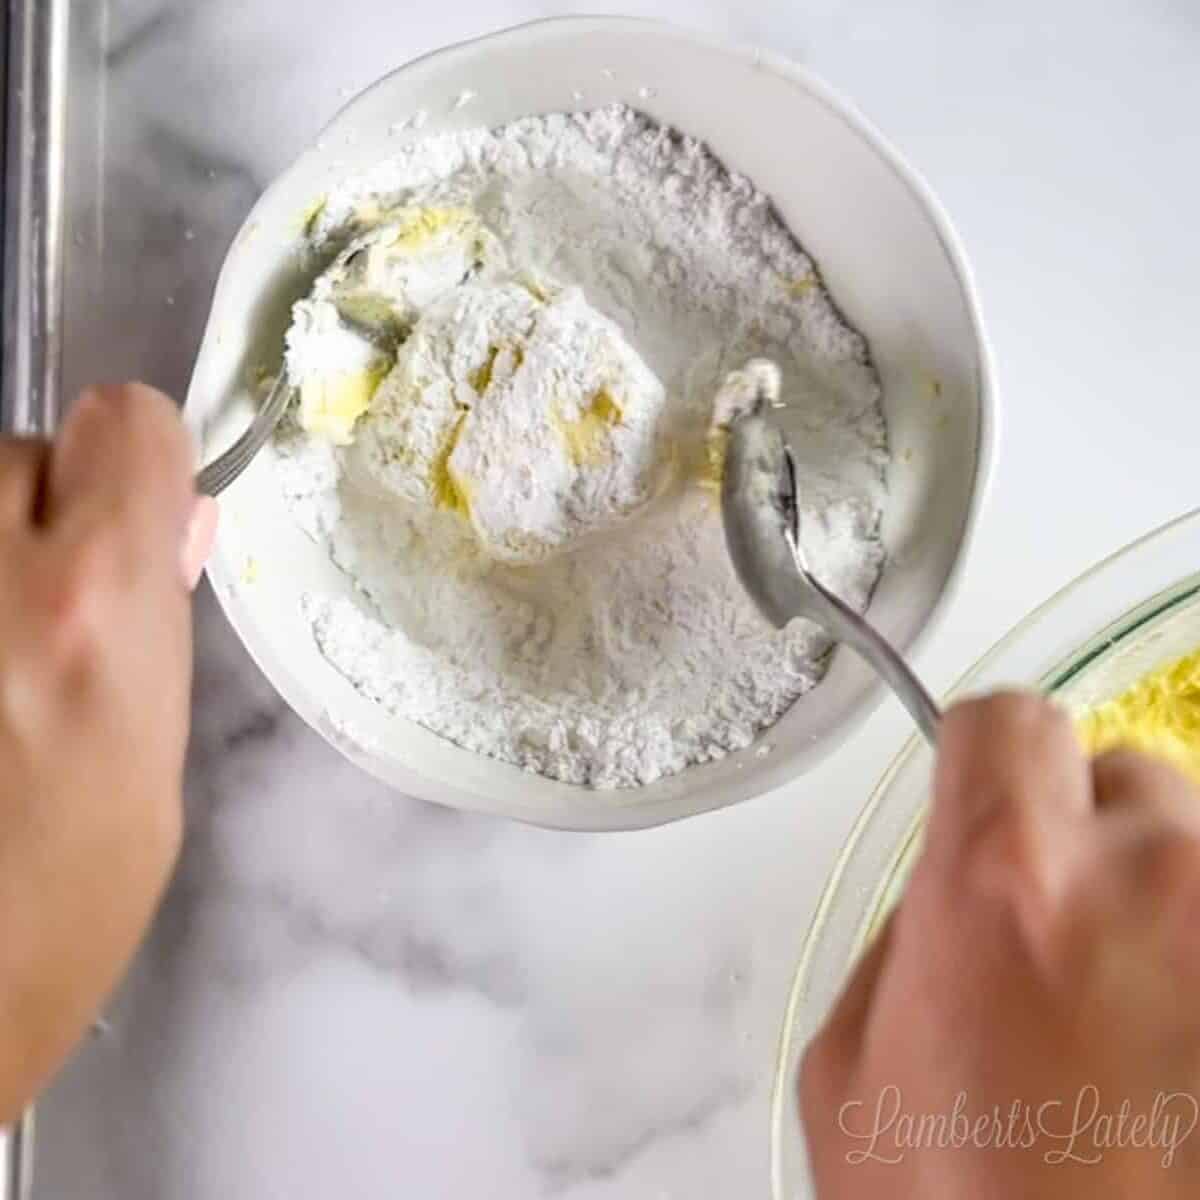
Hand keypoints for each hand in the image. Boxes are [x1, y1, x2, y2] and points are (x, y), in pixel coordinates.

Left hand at [0, 384, 214, 1119]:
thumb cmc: (60, 906)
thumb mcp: (155, 755)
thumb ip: (158, 617)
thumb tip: (176, 523)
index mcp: (91, 602)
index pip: (126, 423)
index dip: (140, 467)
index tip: (136, 520)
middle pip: (18, 449)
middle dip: (42, 514)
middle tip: (41, 622)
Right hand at [801, 694, 1199, 1197]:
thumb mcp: (852, 1067)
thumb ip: (903, 941)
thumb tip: (949, 892)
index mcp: (1002, 884)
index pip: (1010, 720)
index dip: (988, 759)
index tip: (990, 796)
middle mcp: (1154, 886)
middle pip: (1128, 774)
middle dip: (1090, 838)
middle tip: (1065, 939)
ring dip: (1166, 905)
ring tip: (1135, 1018)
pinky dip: (1198, 958)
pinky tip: (1176, 1052)